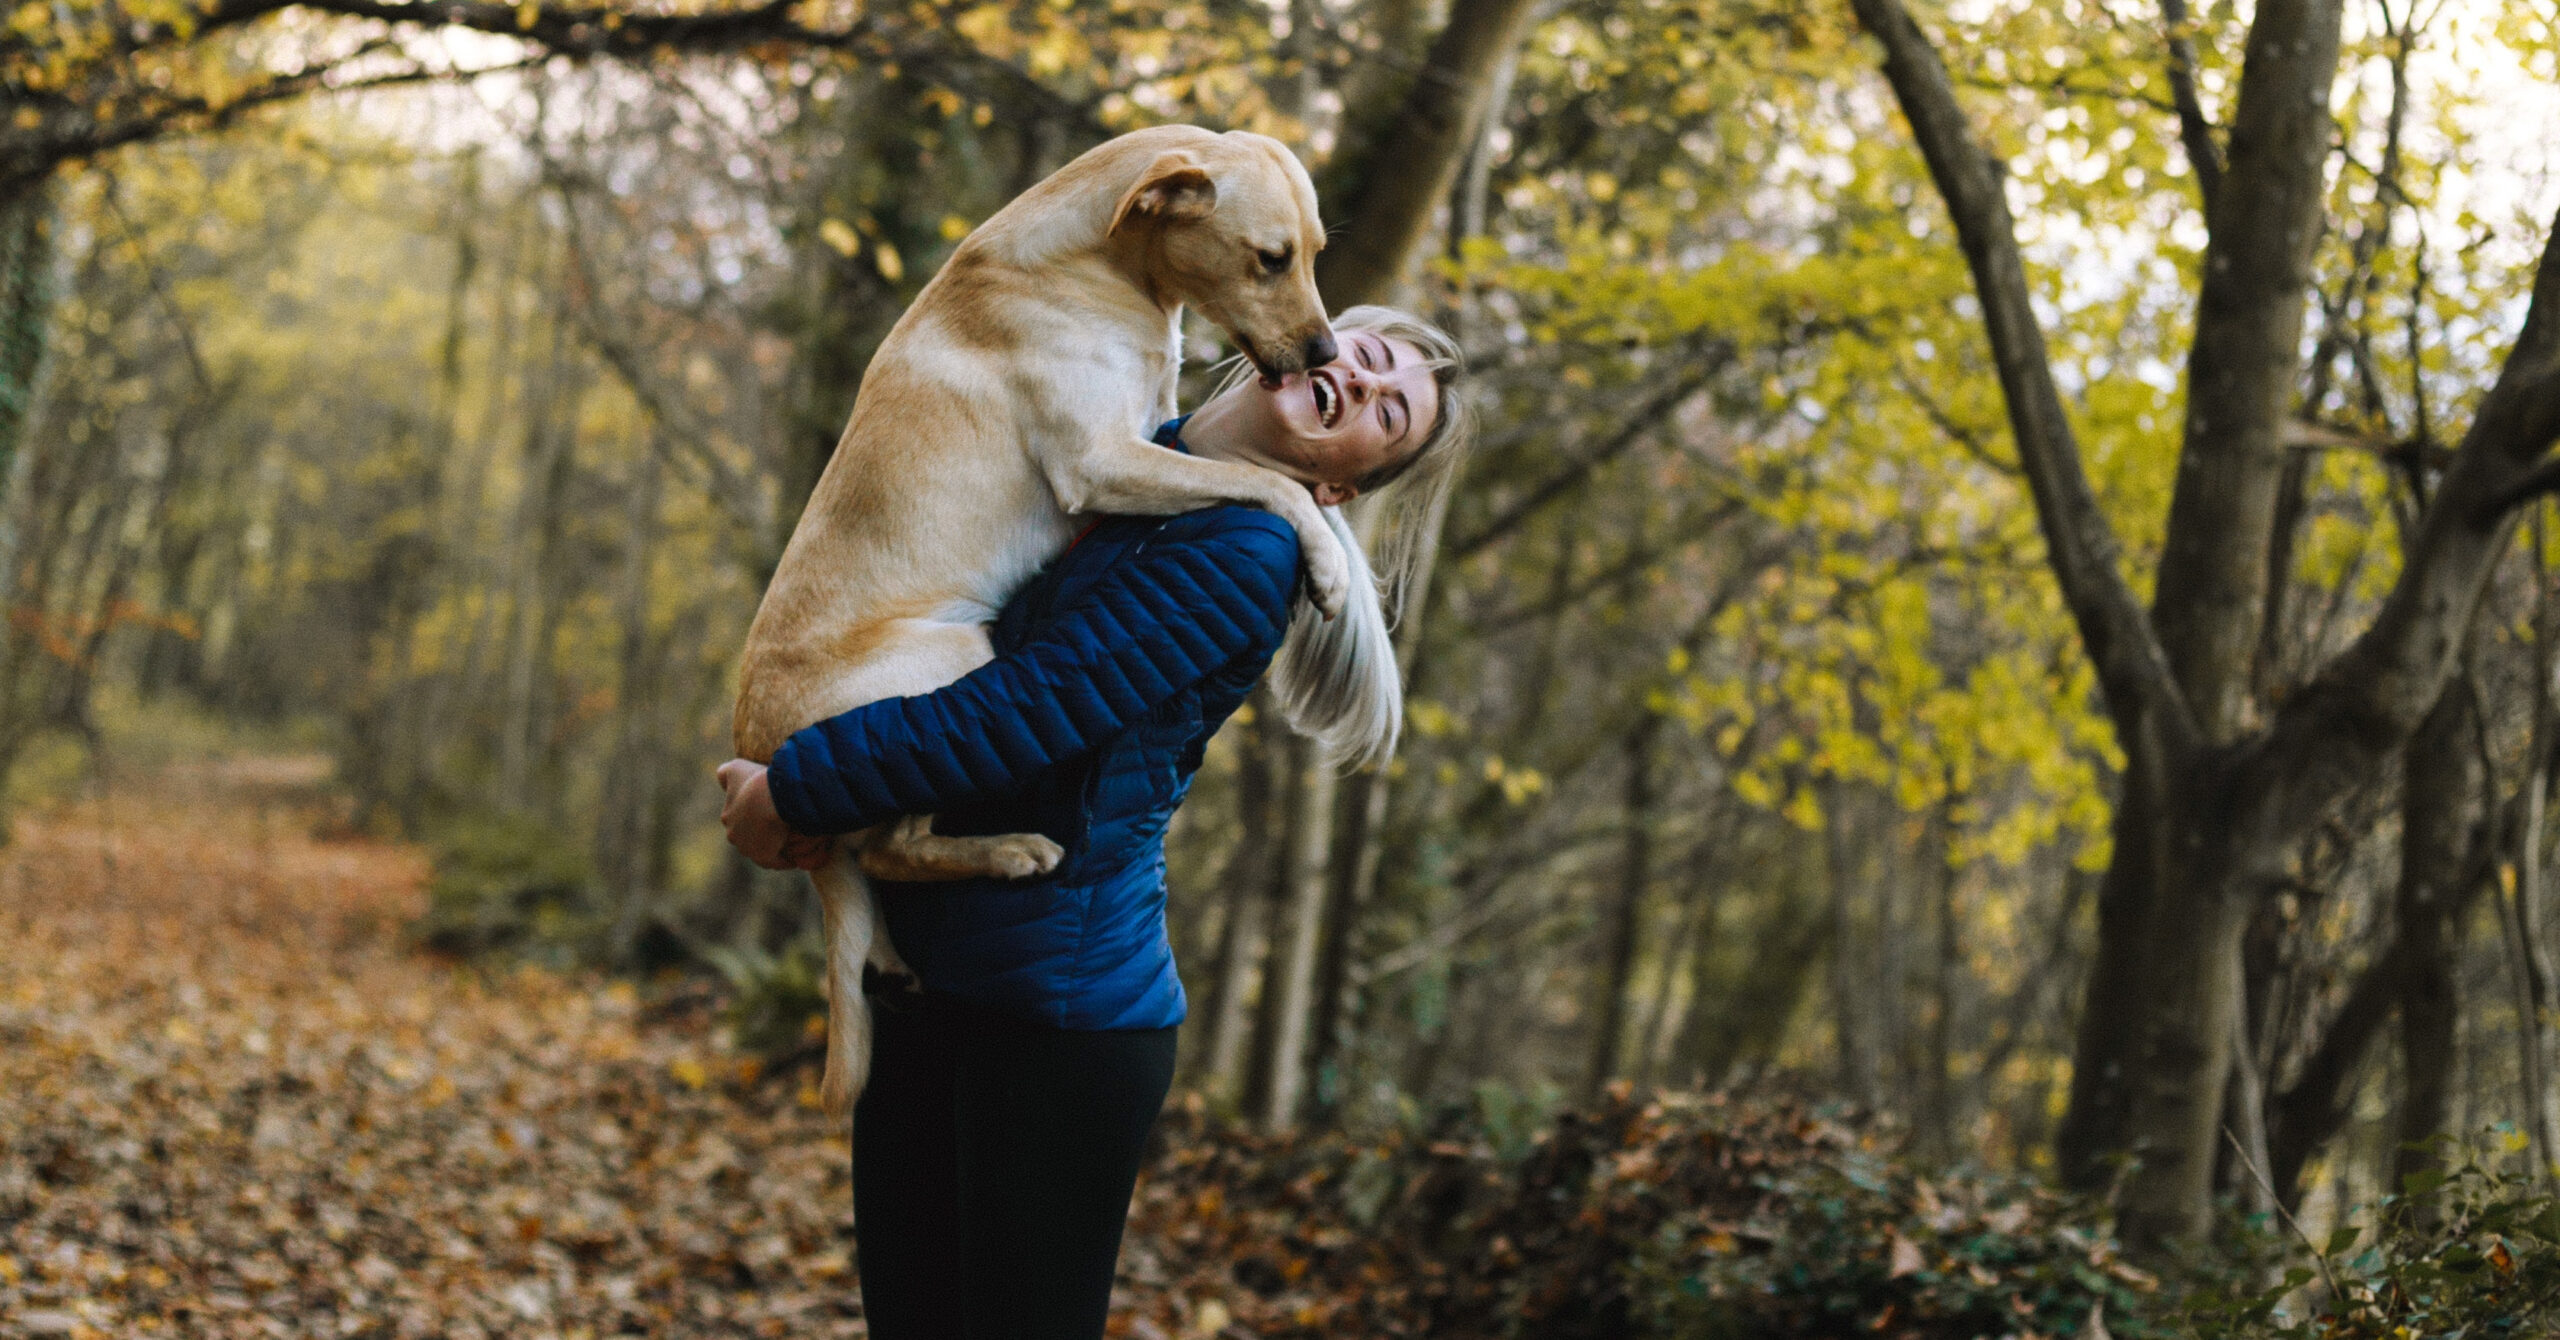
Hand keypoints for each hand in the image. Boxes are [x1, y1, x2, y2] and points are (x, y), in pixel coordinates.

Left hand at [716, 760, 834, 870]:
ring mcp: (748, 848)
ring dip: (776, 846)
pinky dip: (786, 859)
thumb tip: (721, 780)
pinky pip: (778, 861)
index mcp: (728, 816)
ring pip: (764, 849)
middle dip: (764, 833)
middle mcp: (734, 835)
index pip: (742, 818)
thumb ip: (725, 773)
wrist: (774, 798)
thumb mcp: (736, 768)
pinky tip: (796, 855)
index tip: (772, 810)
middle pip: (752, 836)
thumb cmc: (757, 781)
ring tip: (792, 841)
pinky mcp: (764, 857)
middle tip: (784, 825)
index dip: (757, 814)